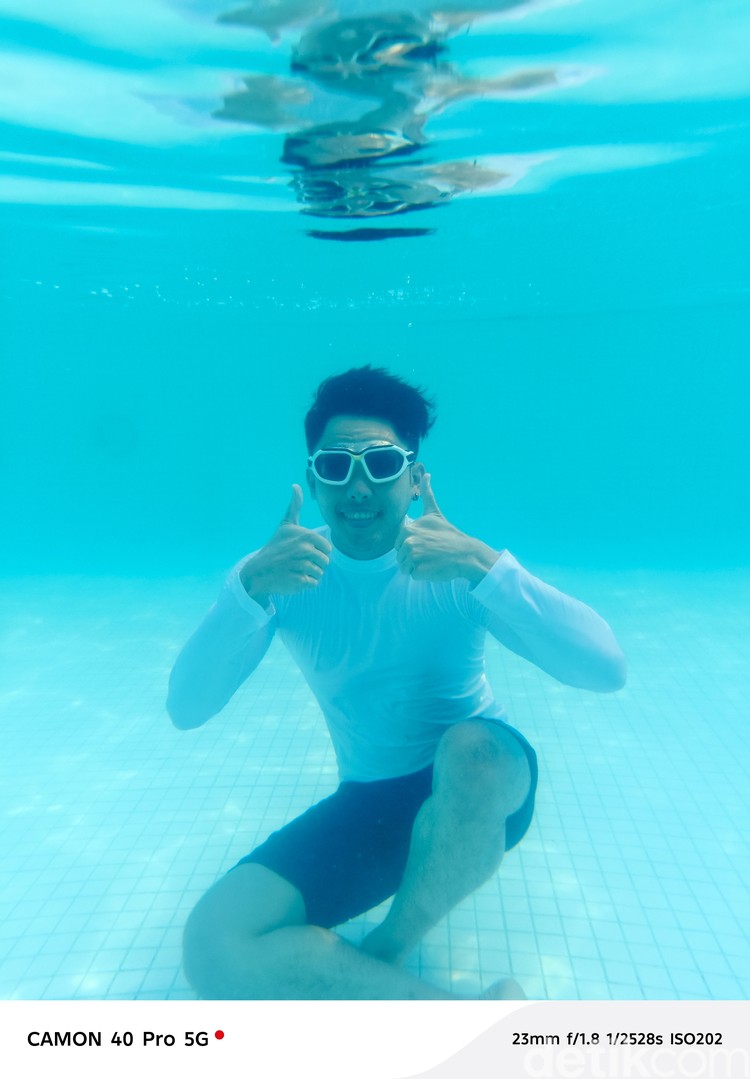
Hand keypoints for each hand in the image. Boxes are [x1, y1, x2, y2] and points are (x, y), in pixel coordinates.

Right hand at [240, 485, 331, 602]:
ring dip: (309, 574)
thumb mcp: (286, 525)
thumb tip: (296, 485)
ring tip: (294, 569)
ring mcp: (301, 566)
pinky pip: (313, 583)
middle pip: (325, 562)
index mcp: (306, 536)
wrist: (258, 571)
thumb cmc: (275, 547)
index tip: (302, 551)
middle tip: (297, 562)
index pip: (328, 549)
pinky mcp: (298, 581)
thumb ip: (294, 506)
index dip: (317, 551)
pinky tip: (293, 578)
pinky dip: (305, 583)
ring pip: (320, 573)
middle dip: (314, 564)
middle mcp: (304, 550)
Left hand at [395, 474, 498, 584]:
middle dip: (412, 556)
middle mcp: (408, 542)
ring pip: (404, 567)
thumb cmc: (449, 534)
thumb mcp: (435, 513)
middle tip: (430, 552)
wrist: (465, 553)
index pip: (398, 543)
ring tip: (431, 560)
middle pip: (400, 556)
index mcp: (408, 529)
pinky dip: (422, 574)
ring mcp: (413, 557)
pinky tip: (433, 567)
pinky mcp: (418, 571)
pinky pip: (413, 575)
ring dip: (416, 566)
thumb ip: (427, 494)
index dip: (412, 544)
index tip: (426, 543)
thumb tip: (426, 473)